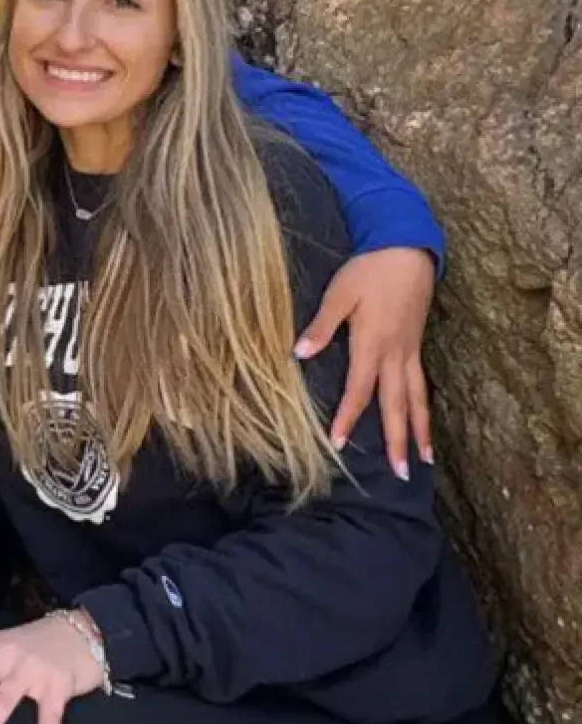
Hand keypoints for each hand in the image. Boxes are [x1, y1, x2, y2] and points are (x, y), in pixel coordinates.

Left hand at [294, 246, 435, 477]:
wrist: (408, 250)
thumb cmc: (369, 270)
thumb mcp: (339, 293)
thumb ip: (322, 326)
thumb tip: (299, 354)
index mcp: (373, 344)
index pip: (359, 390)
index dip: (349, 418)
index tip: (339, 444)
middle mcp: (396, 354)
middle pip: (398, 404)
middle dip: (398, 440)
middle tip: (400, 473)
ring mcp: (411, 350)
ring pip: (417, 398)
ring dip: (419, 430)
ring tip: (423, 460)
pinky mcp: (417, 344)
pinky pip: (422, 384)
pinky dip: (424, 407)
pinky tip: (423, 420)